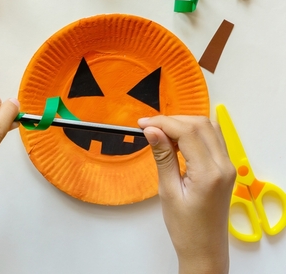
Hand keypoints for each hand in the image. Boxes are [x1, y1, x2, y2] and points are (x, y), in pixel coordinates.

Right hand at [138, 116, 235, 273]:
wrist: (204, 249)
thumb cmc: (185, 228)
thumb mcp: (168, 191)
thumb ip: (163, 157)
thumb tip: (152, 131)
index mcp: (209, 173)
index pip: (188, 132)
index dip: (163, 123)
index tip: (142, 124)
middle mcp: (224, 165)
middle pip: (201, 124)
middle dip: (172, 120)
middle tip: (148, 127)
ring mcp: (228, 166)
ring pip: (209, 128)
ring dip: (184, 124)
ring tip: (161, 133)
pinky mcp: (225, 168)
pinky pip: (212, 139)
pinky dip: (194, 133)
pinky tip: (176, 141)